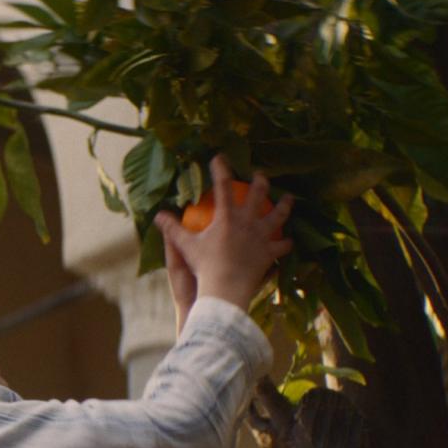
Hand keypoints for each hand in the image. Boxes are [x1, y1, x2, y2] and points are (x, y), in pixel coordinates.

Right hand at [155, 155, 292, 310]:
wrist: (225, 289)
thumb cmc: (204, 266)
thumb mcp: (186, 246)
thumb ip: (172, 229)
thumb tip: (157, 215)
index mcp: (227, 217)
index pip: (223, 185)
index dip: (221, 169)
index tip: (220, 158)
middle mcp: (248, 222)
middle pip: (258, 194)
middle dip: (260, 181)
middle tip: (260, 175)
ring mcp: (262, 237)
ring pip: (278, 216)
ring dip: (284, 206)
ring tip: (288, 199)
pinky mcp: (270, 253)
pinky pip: (282, 246)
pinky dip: (286, 243)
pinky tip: (289, 241)